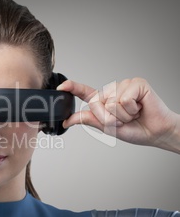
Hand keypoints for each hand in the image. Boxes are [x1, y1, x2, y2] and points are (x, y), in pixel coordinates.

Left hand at [57, 78, 179, 152]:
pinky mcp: (137, 83)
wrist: (157, 132)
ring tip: (133, 114)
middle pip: (96, 103)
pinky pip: (124, 99)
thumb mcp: (107, 127)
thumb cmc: (135, 129)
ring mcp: (124, 85)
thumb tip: (68, 120)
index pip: (85, 92)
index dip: (72, 88)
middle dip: (109, 118)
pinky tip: (140, 108)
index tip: (60, 87)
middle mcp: (112, 90)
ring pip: (110, 103)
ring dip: (122, 115)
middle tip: (124, 120)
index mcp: (104, 100)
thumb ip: (89, 120)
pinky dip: (131, 109)